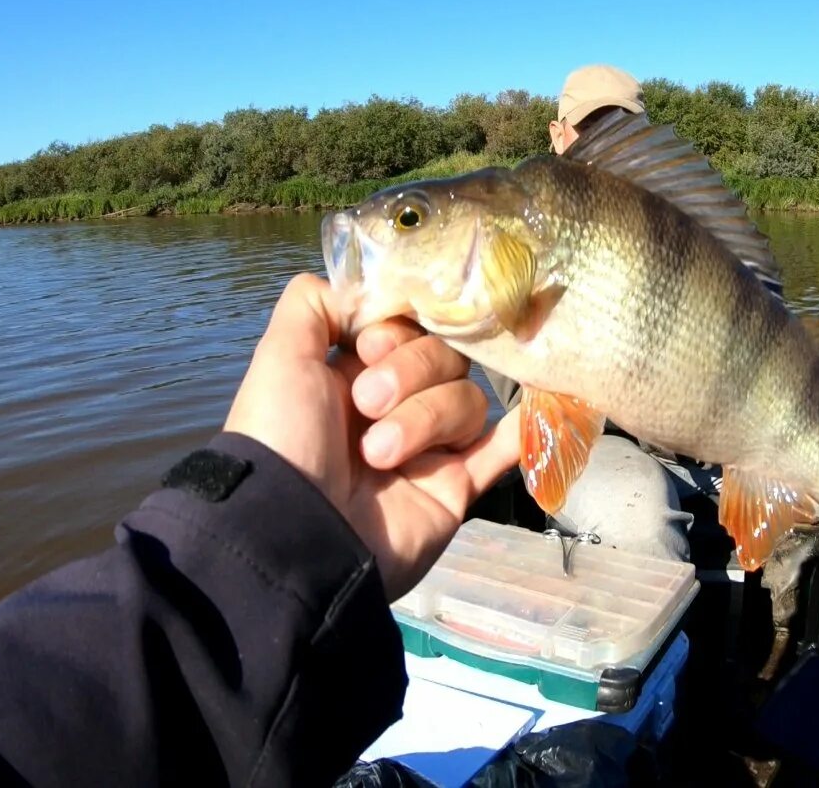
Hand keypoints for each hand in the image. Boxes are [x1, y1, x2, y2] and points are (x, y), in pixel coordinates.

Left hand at [223, 273, 518, 598]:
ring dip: (424, 419)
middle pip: (443, 357)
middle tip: (367, 406)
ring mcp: (430, 447)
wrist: (293, 531)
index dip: (397, 331)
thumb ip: (315, 304)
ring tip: (380, 456)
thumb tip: (368, 288)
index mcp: (354, 373)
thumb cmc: (283, 438)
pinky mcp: (456, 487)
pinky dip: (525, 430)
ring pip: (466, 401)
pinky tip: (536, 411)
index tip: (370, 348)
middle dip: (409, 375)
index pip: (408, 326)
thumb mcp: (281, 356)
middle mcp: (395, 404)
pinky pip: (505, 450)